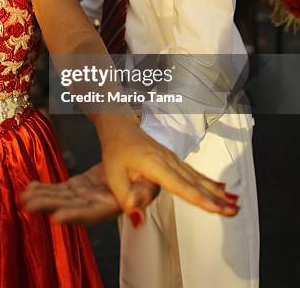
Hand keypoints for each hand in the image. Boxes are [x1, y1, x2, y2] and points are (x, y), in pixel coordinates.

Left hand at [22, 163, 158, 224]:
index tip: (56, 218)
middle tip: (28, 204)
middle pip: (71, 207)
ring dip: (43, 197)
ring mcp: (88, 195)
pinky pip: (62, 189)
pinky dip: (46, 188)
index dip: (75, 216)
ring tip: (24, 196)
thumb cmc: (150, 173)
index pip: (92, 213)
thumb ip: (142, 198)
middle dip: (49, 206)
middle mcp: (97, 203)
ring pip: (62, 199)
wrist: (142, 163)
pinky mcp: (82, 187)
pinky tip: (31, 186)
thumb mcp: (151, 184)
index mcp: (114, 204)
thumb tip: (137, 217)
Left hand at [95, 116, 239, 220]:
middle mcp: (168, 161)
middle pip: (195, 182)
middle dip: (216, 198)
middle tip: (235, 210)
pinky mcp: (173, 160)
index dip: (201, 199)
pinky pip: (193, 172)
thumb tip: (138, 221)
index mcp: (156, 165)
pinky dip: (208, 181)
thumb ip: (127, 200)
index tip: (218, 208)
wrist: (119, 128)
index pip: (182, 186)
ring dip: (216, 191)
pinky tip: (221, 188)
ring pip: (197, 177)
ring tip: (234, 203)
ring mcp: (172, 159)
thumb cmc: (116, 151)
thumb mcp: (114, 177)